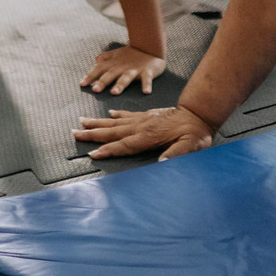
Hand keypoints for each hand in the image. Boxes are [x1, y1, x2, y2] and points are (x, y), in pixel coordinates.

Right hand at [74, 105, 216, 159]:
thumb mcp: (191, 145)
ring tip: (82, 121)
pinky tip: (108, 113)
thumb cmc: (196, 132)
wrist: (200, 113)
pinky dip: (116, 114)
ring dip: (98, 122)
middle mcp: (142, 126)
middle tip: (75, 132)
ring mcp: (143, 119)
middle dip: (93, 133)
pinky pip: (127, 114)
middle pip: (113, 131)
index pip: (124, 145)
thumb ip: (177, 154)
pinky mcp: (148, 115)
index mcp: (149, 135)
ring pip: (116, 121)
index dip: (108, 150)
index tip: (92, 154)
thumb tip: (162, 163)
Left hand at [81, 44, 166, 94]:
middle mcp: (122, 67)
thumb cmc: (132, 53)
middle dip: (103, 81)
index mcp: (114, 63)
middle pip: (111, 74)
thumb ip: (106, 58)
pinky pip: (147, 79)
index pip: (100, 69)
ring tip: (114, 92)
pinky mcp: (147, 71)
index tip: (82, 84)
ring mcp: (135, 69)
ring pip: (126, 77)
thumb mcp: (117, 54)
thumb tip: (95, 60)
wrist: (151, 45)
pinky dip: (147, 85)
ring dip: (120, 84)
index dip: (91, 76)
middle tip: (95, 89)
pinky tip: (146, 92)